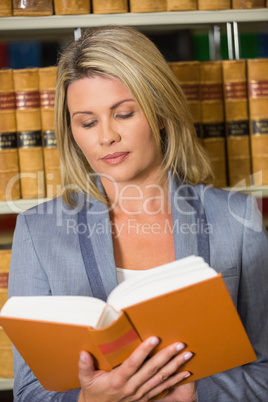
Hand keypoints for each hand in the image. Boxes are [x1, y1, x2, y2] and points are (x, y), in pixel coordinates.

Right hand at [78, 336, 193, 401]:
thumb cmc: (93, 392)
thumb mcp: (86, 379)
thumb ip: (85, 366)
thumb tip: (83, 353)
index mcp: (118, 380)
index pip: (133, 363)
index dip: (144, 351)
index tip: (154, 339)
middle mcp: (132, 387)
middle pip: (152, 369)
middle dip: (167, 356)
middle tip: (179, 344)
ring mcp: (141, 394)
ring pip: (161, 378)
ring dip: (175, 366)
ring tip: (187, 355)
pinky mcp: (147, 398)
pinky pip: (164, 388)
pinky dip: (176, 380)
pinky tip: (186, 372)